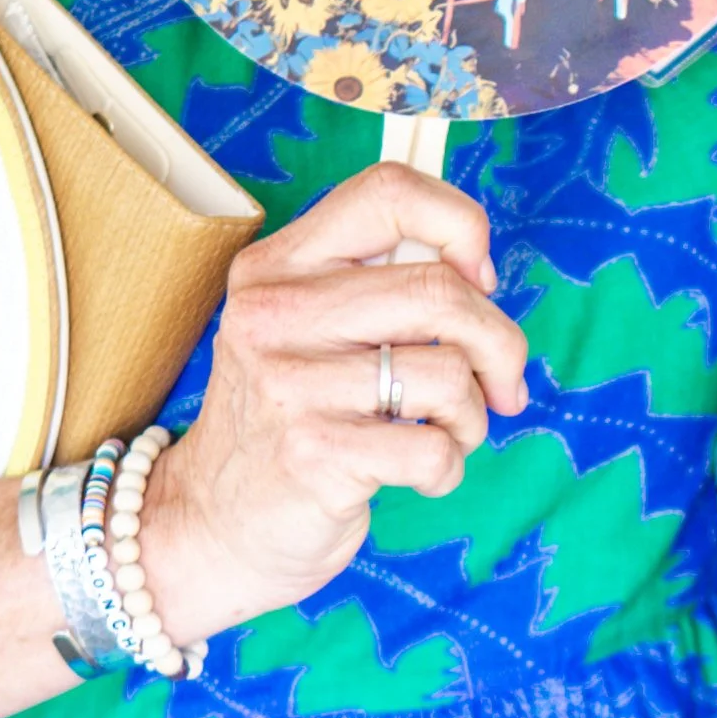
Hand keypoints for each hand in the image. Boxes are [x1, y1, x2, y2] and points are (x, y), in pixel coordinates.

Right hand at [138, 160, 527, 643]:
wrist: (216, 524)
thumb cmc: (290, 420)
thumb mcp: (306, 331)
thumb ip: (376, 284)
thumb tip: (477, 271)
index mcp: (277, 267)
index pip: (389, 193)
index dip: (461, 227)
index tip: (479, 279)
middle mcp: (274, 315)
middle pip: (440, 290)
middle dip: (499, 343)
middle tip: (500, 382)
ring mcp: (289, 386)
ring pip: (448, 374)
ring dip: (472, 416)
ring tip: (446, 433)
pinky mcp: (315, 456)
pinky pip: (434, 449)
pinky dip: (448, 468)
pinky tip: (420, 473)